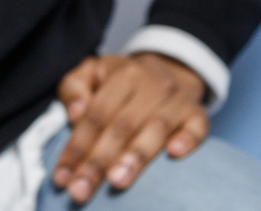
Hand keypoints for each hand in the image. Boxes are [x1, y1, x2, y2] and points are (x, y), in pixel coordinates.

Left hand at [52, 53, 208, 204]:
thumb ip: (75, 86)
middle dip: (98, 161)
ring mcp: (177, 100)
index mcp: (123, 74)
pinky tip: (174, 153)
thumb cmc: (123, 82)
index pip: (95, 115)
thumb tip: (75, 112)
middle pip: (121, 126)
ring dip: (134, 157)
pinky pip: (197, 127)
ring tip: (116, 182)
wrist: (170, 70)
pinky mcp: (198, 114)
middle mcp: (152, 85)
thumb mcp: (93, 72)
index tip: (62, 178)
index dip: (76, 147)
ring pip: (155, 129)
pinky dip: (188, 139)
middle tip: (81, 190)